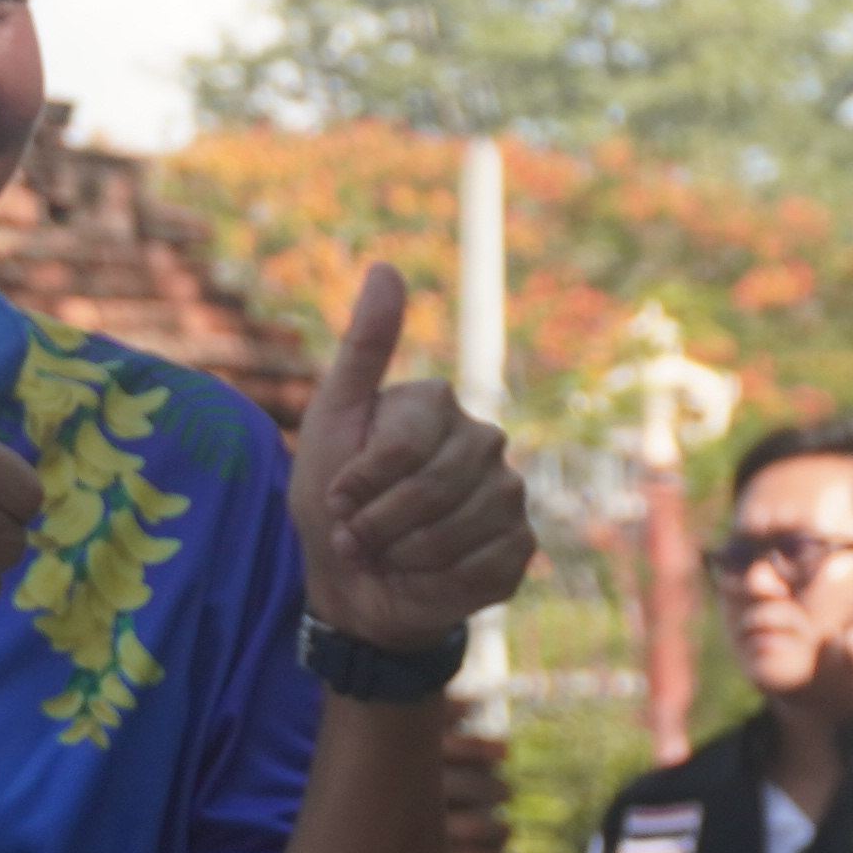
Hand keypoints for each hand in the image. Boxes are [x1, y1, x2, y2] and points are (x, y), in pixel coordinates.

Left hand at [291, 263, 531, 656]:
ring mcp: (508, 495)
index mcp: (439, 405)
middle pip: (429, 492)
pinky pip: (480, 568)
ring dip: (403, 557)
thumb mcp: (332, 418)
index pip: (401, 449)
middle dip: (377, 526)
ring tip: (389, 555)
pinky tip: (424, 577)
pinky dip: (437, 582)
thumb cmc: (334, 502)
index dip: (358, 486)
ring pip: (455, 533)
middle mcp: (484, 441)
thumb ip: (363, 347)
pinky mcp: (519, 547)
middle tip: (358, 536)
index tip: (336, 500)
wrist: (352, 586)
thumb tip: (387, 267)